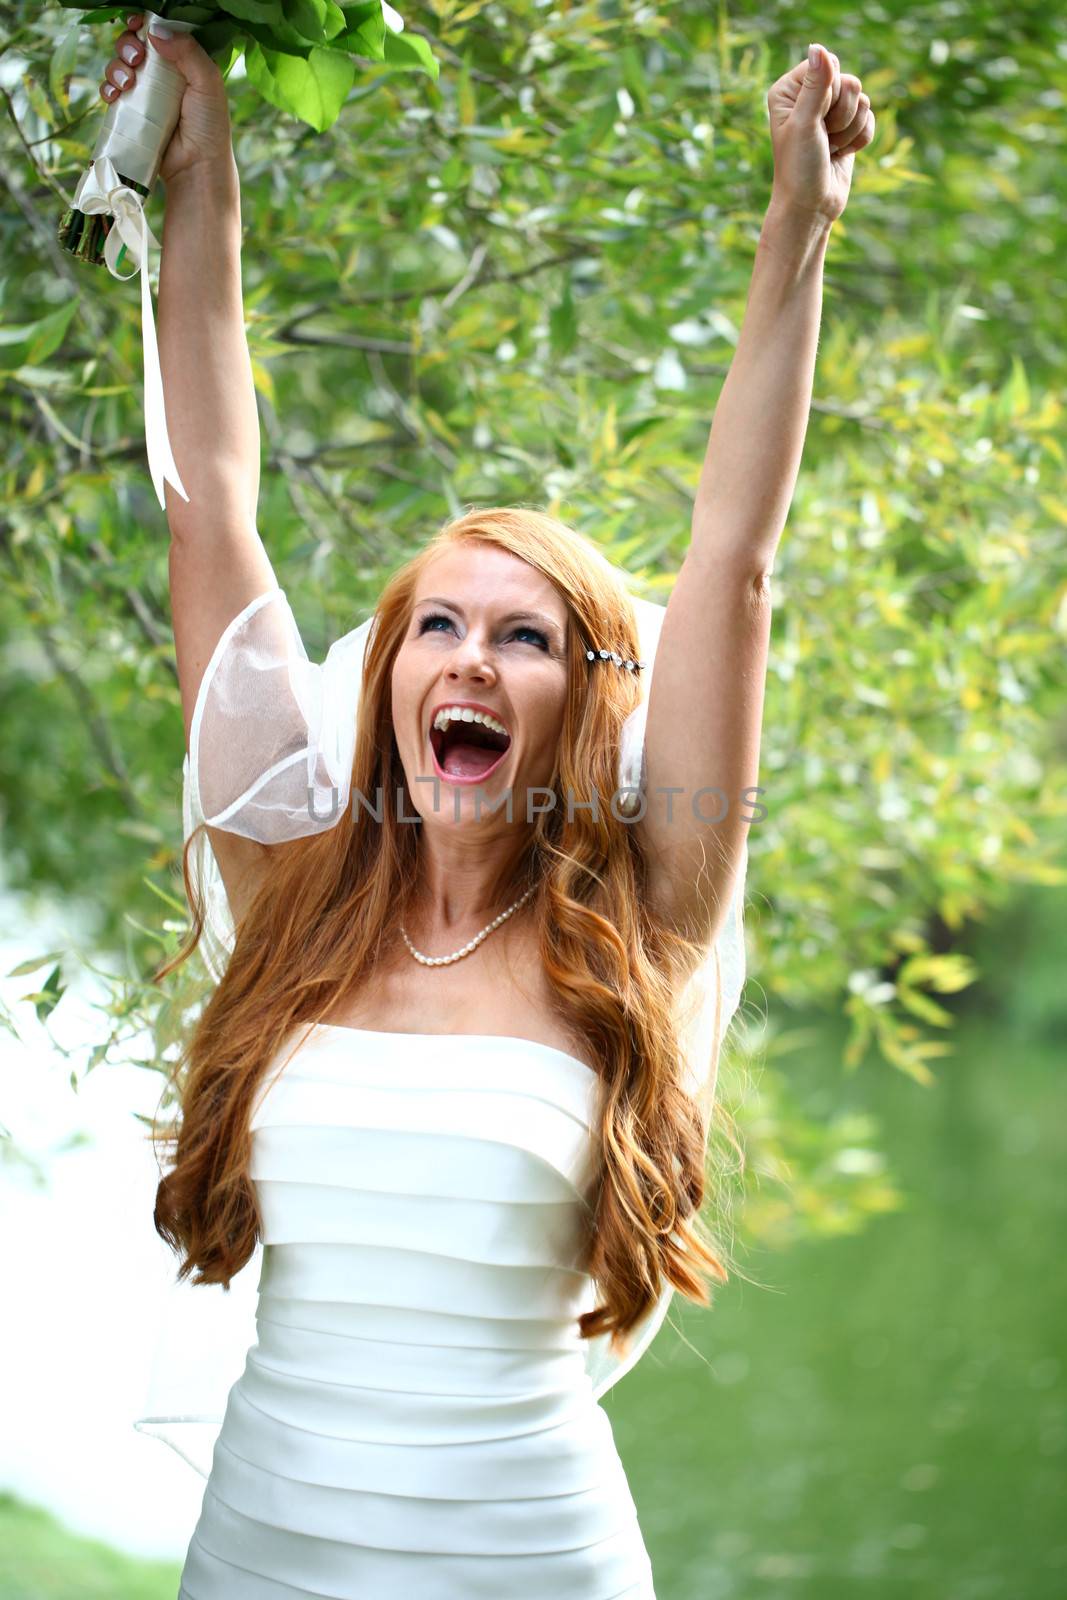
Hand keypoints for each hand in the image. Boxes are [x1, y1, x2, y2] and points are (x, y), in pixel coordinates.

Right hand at [100, 11, 234, 185]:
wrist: (197, 166)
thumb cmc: (209, 126)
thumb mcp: (208, 82)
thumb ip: (188, 51)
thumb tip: (155, 31)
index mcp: (182, 61)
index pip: (158, 32)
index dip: (144, 25)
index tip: (137, 25)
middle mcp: (162, 74)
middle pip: (134, 44)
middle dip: (127, 45)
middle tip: (136, 59)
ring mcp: (145, 93)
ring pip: (119, 65)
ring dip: (116, 67)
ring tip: (127, 83)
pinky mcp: (131, 113)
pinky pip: (111, 92)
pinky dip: (108, 88)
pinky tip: (115, 95)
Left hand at [766, 44, 875, 226]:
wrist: (810, 208)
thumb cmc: (799, 169)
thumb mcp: (805, 124)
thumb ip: (816, 85)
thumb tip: (819, 47)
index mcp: (789, 90)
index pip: (829, 66)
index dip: (830, 93)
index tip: (814, 120)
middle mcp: (808, 96)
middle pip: (849, 82)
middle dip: (841, 115)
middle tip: (822, 139)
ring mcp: (829, 113)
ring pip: (863, 100)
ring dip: (849, 130)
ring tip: (829, 149)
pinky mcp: (847, 128)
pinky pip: (870, 119)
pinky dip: (859, 140)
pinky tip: (840, 155)